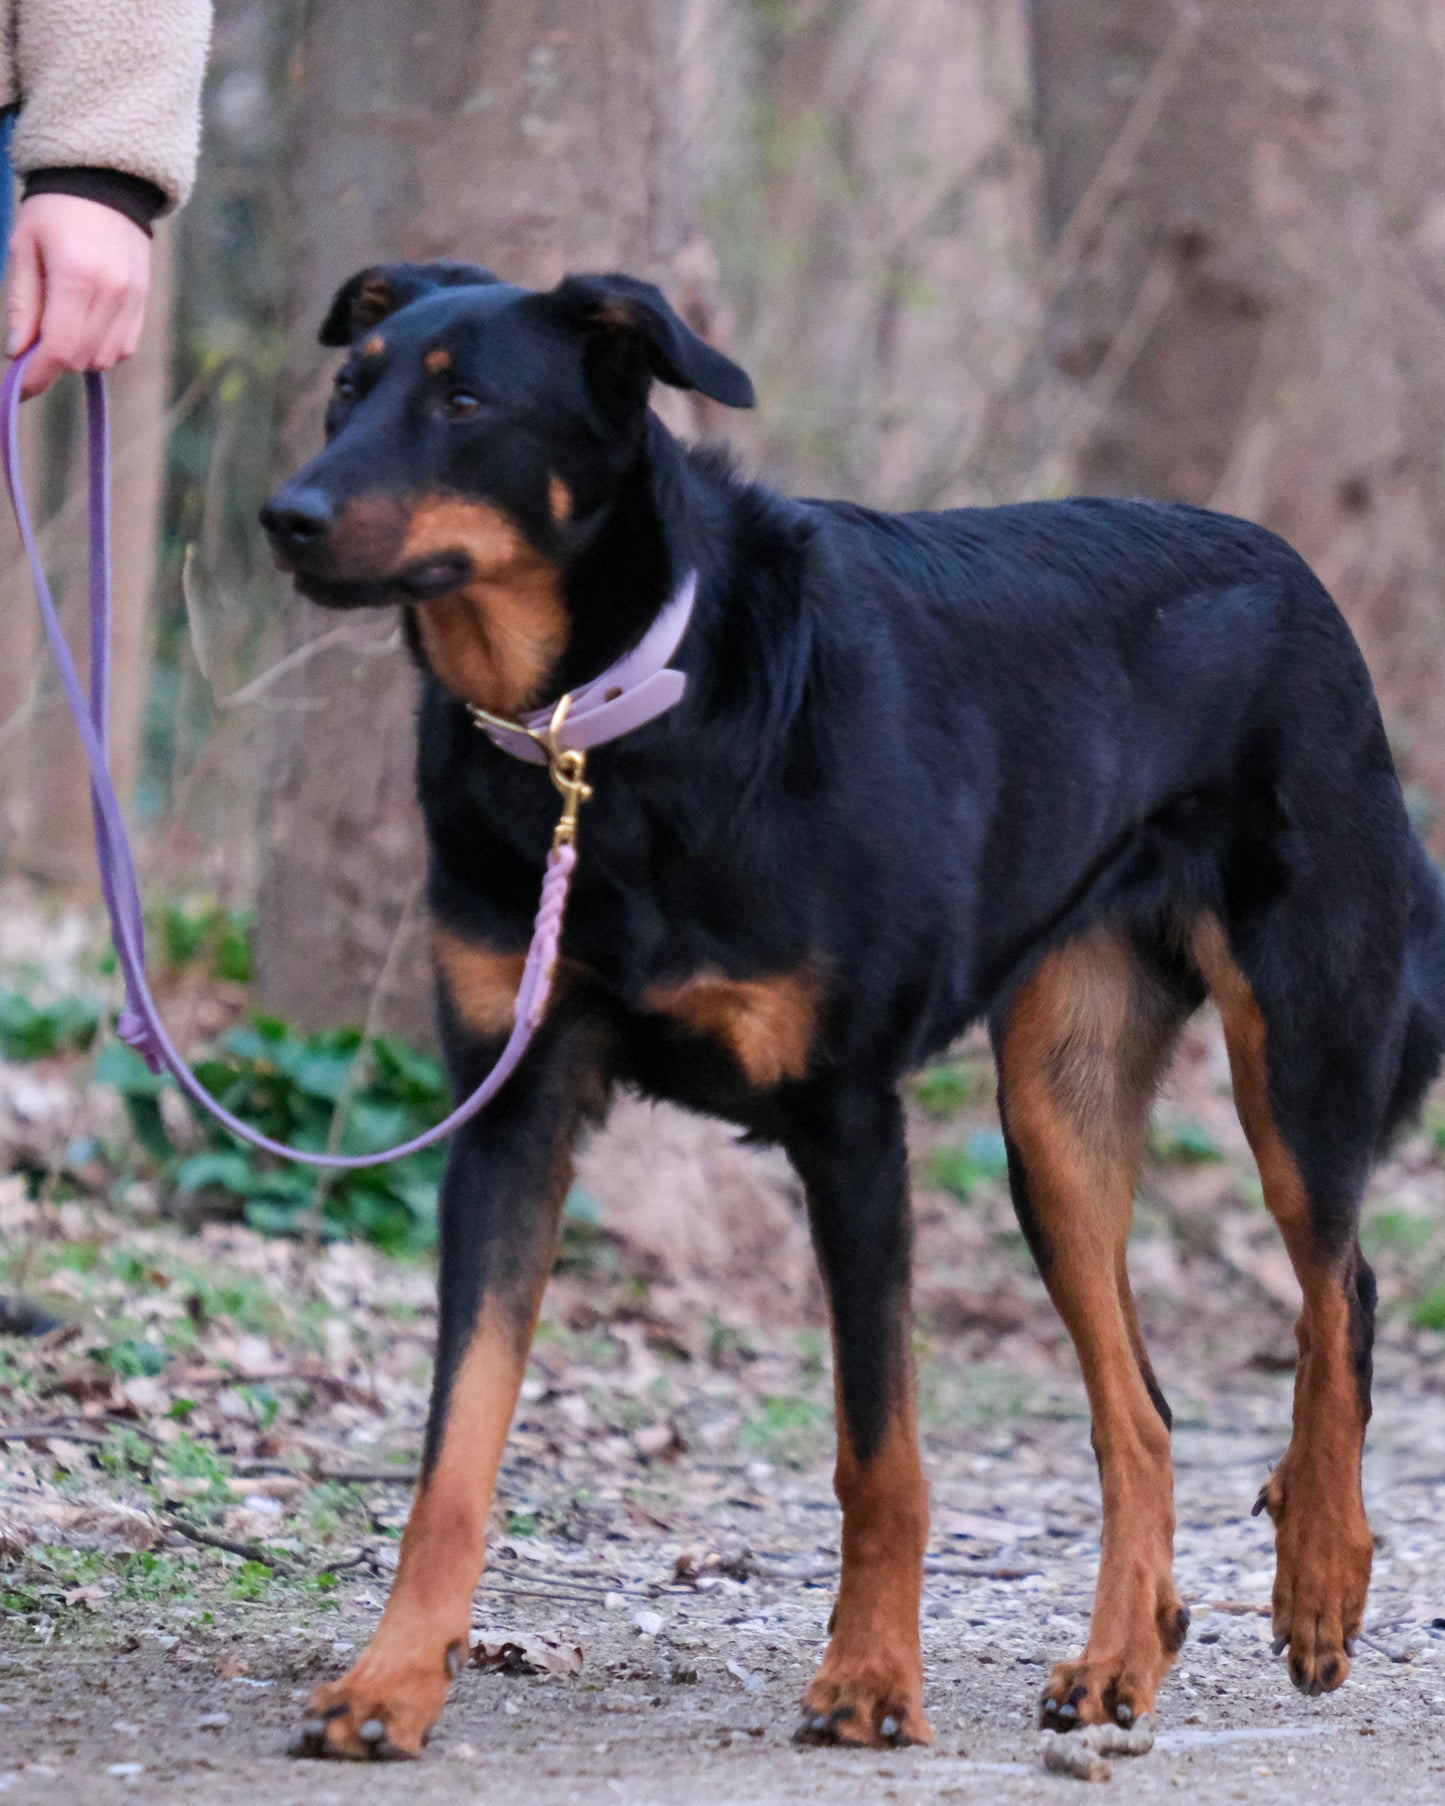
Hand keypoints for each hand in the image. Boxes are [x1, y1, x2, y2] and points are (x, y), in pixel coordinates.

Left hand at [6, 194, 151, 398]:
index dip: (37, 375)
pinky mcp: (143, 304)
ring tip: (59, 331)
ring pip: (105, 358)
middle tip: (32, 349)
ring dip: (78, 357)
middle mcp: (112, 293)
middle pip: (82, 358)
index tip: (19, 389)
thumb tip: (17, 353)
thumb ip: (23, 304)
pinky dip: (100, 349)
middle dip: (53, 363)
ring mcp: (133, 301)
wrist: (106, 184)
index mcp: (77, 276)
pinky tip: (84, 327)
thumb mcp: (24, 248)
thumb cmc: (53, 212)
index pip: (60, 347)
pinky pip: (123, 348)